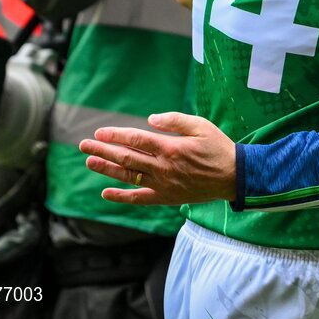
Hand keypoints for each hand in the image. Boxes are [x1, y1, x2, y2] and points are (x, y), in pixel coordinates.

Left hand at [79, 112, 235, 205]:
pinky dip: (121, 197)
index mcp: (170, 147)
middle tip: (84, 145)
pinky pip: (139, 198)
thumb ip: (175, 121)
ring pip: (128, 176)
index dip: (116, 135)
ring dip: (107, 169)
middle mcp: (162, 167)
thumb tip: (150, 119)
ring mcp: (162, 184)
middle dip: (103, 150)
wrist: (233, 176)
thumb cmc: (218, 147)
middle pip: (126, 157)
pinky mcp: (165, 198)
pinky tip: (106, 193)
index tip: (100, 132)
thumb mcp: (201, 126)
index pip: (136, 139)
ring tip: (89, 162)